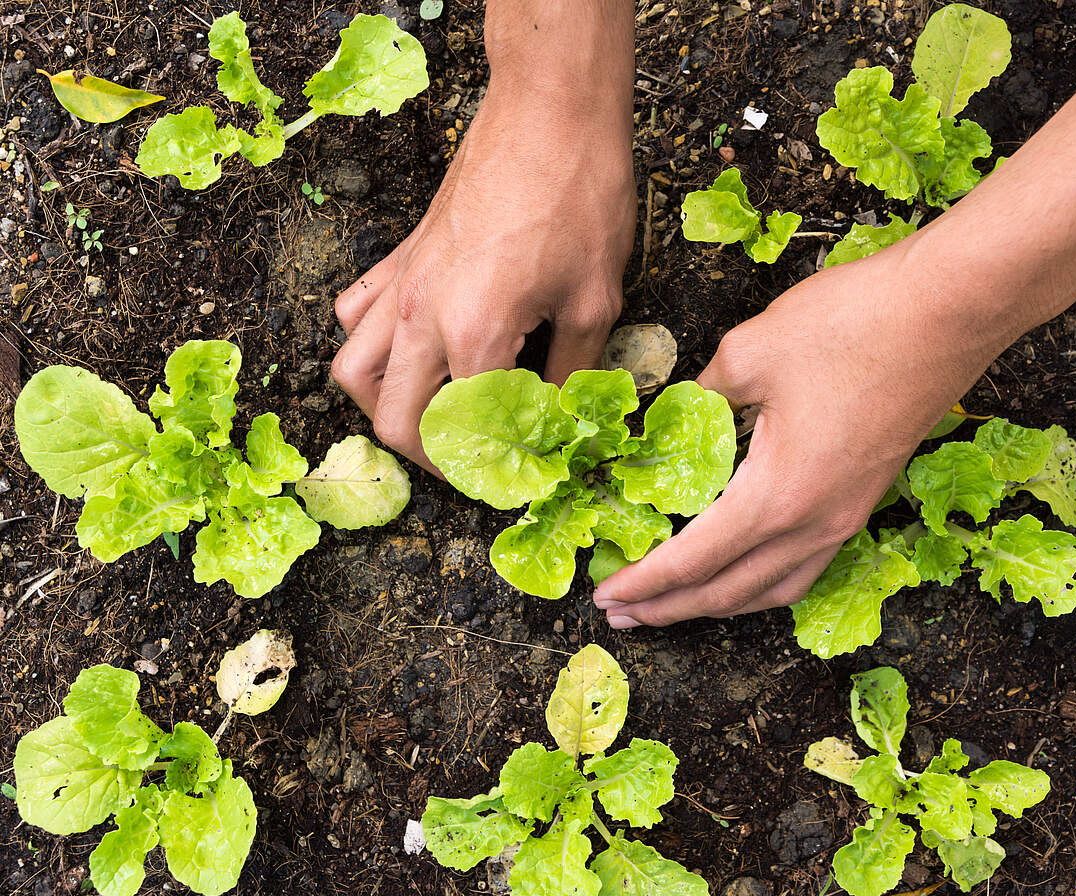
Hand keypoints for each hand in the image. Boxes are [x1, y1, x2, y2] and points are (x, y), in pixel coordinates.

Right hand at [332, 87, 635, 471]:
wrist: (549, 112)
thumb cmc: (579, 196)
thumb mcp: (595, 300)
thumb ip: (572, 373)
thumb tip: (561, 420)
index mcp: (474, 334)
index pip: (464, 432)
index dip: (494, 468)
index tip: (521, 474)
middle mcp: (422, 316)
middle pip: (394, 420)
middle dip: (432, 458)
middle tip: (474, 462)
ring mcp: (403, 284)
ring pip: (353, 372)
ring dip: (385, 408)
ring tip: (432, 416)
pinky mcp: (401, 256)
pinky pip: (357, 314)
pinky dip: (370, 346)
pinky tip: (411, 350)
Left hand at [593, 240, 1013, 627]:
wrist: (951, 309)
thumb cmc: (852, 324)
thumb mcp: (749, 352)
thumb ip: (700, 397)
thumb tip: (673, 417)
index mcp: (777, 496)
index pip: (693, 560)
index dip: (644, 583)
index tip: (605, 595)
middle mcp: (814, 524)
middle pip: (729, 591)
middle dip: (670, 607)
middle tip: (621, 613)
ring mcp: (847, 517)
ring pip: (772, 589)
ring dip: (718, 603)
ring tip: (674, 604)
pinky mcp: (865, 499)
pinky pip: (804, 567)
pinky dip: (762, 583)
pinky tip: (744, 570)